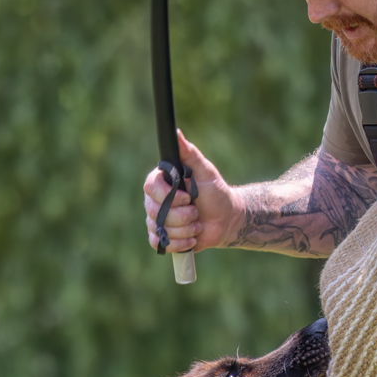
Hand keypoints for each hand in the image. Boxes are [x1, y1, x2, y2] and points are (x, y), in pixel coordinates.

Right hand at [143, 131, 239, 253]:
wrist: (226, 220)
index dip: (169, 196)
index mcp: (161, 182)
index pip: (150, 187)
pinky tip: (192, 237)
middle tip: (196, 212)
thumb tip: (176, 132)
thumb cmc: (216, 193)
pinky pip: (160, 244)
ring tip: (197, 224)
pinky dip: (179, 243)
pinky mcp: (163, 239)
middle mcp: (155, 201)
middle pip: (155, 212)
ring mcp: (157, 221)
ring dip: (185, 229)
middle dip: (182, 216)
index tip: (188, 198)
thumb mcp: (206, 171)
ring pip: (160, 229)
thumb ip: (190, 153)